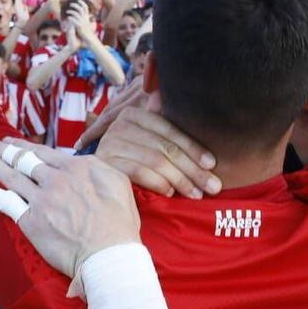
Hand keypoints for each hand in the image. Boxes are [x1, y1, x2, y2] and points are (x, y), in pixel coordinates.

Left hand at [0, 140, 140, 282]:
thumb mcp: (118, 182)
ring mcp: (41, 200)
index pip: (43, 152)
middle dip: (2, 148)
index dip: (23, 145)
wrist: (109, 255)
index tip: (10, 142)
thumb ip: (97, 167)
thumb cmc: (119, 224)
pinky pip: (6, 202)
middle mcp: (56, 179)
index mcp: (77, 168)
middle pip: (22, 159)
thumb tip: (81, 161)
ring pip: (10, 175)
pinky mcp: (31, 222)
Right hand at [85, 93, 219, 198]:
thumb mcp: (150, 144)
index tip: (212, 164)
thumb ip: (169, 140)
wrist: (94, 178)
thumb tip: (206, 152)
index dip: (193, 147)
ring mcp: (112, 142)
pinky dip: (159, 183)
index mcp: (135, 114)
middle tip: (213, 185)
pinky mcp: (106, 162)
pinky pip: (140, 172)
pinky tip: (171, 193)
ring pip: (156, 160)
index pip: (170, 130)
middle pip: (165, 147)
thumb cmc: (130, 160)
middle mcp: (121, 124)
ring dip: (180, 179)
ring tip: (196, 194)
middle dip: (193, 168)